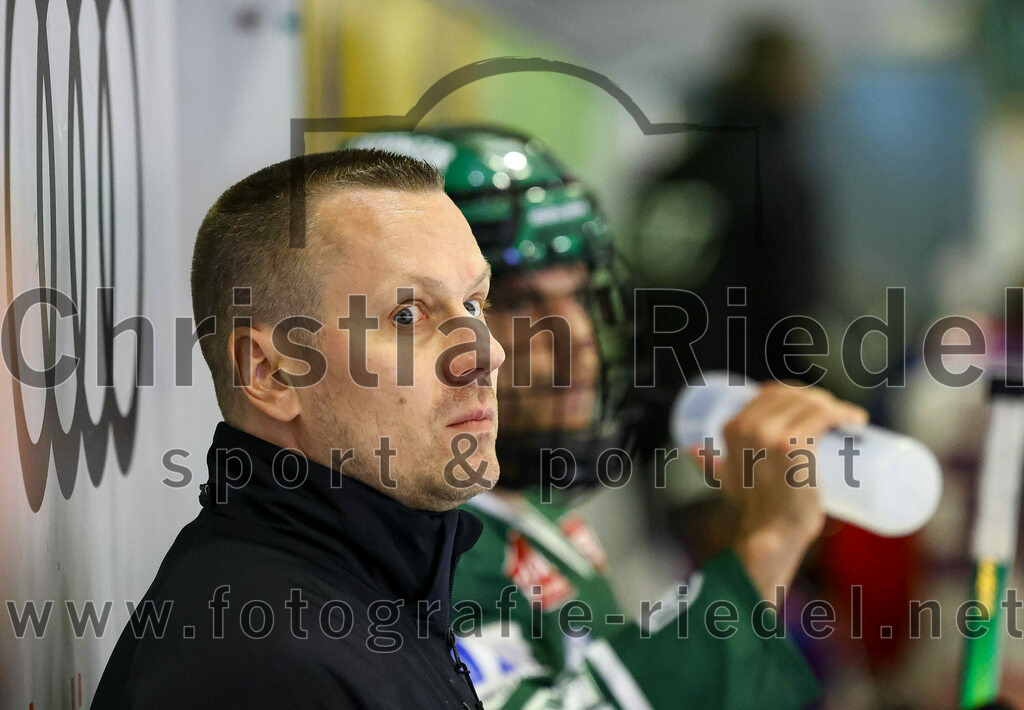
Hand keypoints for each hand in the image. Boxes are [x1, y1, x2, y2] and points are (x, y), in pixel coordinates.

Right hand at [693, 382, 867, 599]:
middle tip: (837, 417)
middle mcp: (750, 426)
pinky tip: (855, 418)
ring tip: (849, 419)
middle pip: (794, 396)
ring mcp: (772, 436)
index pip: (772, 393)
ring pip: (811, 405)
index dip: (798, 394)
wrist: (769, 534)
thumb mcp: (724, 477)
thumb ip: (708, 463)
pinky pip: (823, 417)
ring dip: (836, 405)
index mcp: (733, 427)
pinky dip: (843, 413)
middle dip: (819, 399)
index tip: (817, 407)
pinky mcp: (796, 448)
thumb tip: (690, 449)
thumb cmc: (752, 505)